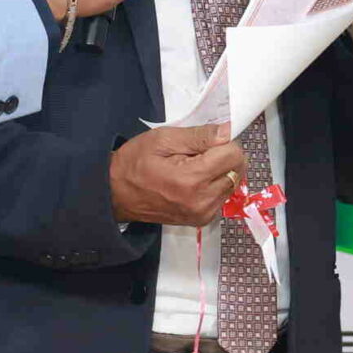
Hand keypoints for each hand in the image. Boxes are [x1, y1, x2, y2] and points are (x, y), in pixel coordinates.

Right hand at [110, 125, 247, 227]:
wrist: (116, 195)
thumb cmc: (135, 163)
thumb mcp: (162, 140)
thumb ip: (199, 136)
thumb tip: (228, 132)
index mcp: (192, 180)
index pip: (233, 155)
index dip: (222, 142)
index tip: (203, 142)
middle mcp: (203, 201)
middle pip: (237, 169)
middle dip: (223, 156)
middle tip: (196, 154)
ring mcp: (203, 214)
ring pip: (232, 182)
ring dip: (220, 171)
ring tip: (192, 168)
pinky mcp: (201, 220)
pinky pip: (222, 196)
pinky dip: (215, 185)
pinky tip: (194, 181)